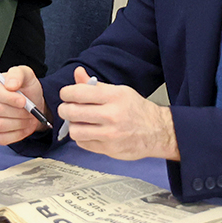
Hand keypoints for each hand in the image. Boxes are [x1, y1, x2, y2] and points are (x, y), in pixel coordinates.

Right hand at [0, 65, 47, 145]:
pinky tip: (22, 129)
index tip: (24, 101)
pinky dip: (15, 135)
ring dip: (19, 124)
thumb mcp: (26, 75)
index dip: (10, 98)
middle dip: (18, 112)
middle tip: (30, 112)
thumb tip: (10, 85)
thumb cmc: (25, 89)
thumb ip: (18, 74)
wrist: (29, 106)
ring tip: (28, 119)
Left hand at [58, 66, 178, 160]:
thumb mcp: (119, 91)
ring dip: (73, 126)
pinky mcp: (109, 149)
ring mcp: (110, 134)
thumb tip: (77, 73)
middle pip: (72, 112)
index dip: (66, 93)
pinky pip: (83, 143)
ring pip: (75, 130)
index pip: (78, 93)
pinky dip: (82, 137)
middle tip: (67, 109)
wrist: (157, 131)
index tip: (66, 94)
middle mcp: (111, 115)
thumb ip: (95, 85)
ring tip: (79, 122)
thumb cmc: (136, 110)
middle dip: (64, 109)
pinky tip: (89, 132)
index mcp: (113, 96)